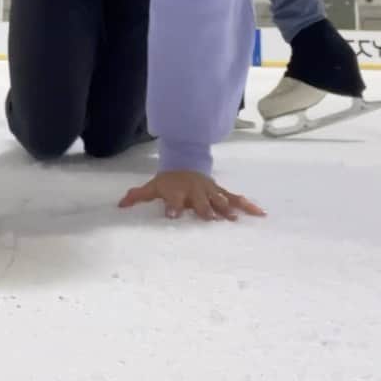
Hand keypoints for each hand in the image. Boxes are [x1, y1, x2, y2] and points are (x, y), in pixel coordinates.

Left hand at [118, 170, 265, 221]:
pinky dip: (247, 205)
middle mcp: (194, 190)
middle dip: (204, 209)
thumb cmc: (168, 180)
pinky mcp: (221, 192)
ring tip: (232, 219)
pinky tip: (260, 213)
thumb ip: (137, 196)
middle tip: (209, 218)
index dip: (172, 206)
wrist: (186, 161)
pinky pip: (236, 198)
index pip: (173, 198)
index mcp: (177, 190)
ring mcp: (210, 191)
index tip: (172, 215)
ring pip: (219, 199)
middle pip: (199, 201)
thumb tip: (119, 205)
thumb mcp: (152, 186)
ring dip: (225, 208)